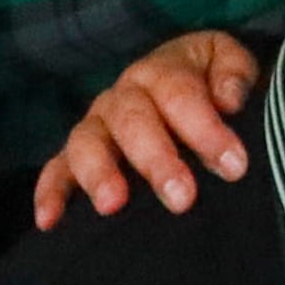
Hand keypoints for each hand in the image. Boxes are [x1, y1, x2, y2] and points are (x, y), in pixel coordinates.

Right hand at [34, 27, 260, 226]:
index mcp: (162, 69)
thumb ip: (234, 75)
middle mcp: (124, 95)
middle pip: (133, 121)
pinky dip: (50, 192)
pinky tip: (49, 221)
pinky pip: (55, 169)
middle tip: (182, 198)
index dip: (206, 129)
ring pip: (87, 142)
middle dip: (157, 160)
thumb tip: (229, 100)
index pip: (180, 94)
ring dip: (99, 173)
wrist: (188, 83)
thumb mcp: (229, 64)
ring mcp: (97, 125)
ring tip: (114, 205)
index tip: (234, 166)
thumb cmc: (213, 82)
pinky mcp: (75, 155)